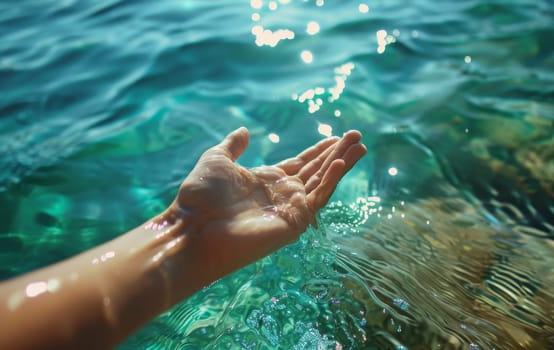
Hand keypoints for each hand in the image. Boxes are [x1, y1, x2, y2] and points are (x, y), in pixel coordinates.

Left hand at [169, 127, 365, 281]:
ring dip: (341, 163)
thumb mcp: (217, 160)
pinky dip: (331, 181)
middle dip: (338, 153)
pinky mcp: (294, 222)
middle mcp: (282, 194)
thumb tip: (243, 131)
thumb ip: (233, 146)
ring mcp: (290, 209)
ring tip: (360, 145)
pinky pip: (317, 198)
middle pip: (317, 171)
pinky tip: (340, 163)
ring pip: (323, 182)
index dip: (319, 151)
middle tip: (357, 136)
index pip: (301, 164)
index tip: (337, 137)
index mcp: (267, 180)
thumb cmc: (201, 195)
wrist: (193, 227)